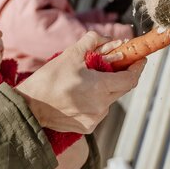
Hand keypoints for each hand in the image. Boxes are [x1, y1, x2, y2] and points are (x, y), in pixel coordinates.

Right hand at [15, 32, 143, 133]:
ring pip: (110, 99)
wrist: (29, 106)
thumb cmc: (50, 78)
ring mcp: (94, 119)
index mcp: (100, 88)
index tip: (140, 58)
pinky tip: (83, 92)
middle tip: (118, 62)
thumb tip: (113, 40)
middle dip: (123, 74)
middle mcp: (101, 107)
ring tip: (92, 77)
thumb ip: (95, 41)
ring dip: (108, 87)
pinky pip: (99, 110)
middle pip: (122, 88)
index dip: (138, 67)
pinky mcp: (87, 128)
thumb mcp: (72, 54)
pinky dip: (97, 99)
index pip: (130, 79)